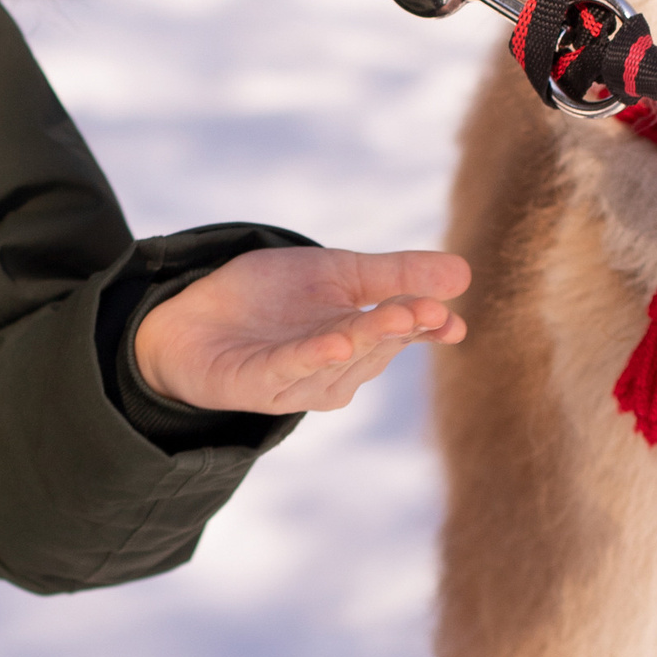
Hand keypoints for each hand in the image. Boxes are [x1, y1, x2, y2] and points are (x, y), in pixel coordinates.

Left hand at [132, 245, 469, 417]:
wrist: (193, 317)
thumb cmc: (270, 299)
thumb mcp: (338, 273)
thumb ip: (396, 274)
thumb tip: (464, 272)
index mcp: (358, 344)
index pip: (400, 334)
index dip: (427, 327)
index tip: (454, 321)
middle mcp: (334, 371)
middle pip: (372, 345)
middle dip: (400, 326)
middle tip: (429, 308)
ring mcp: (296, 381)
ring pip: (338, 359)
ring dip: (365, 339)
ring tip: (396, 314)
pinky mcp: (256, 384)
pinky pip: (289, 370)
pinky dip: (312, 358)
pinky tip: (335, 343)